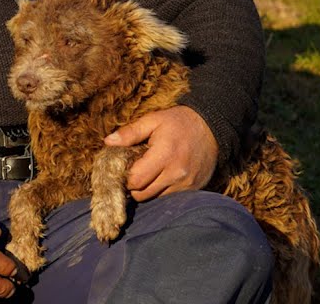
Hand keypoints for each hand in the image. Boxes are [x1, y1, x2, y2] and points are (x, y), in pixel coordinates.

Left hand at [103, 105, 217, 200]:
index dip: (125, 177)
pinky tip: (162, 177)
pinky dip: (162, 191)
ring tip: (149, 174)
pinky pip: (170, 198)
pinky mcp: (194, 189)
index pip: (135, 181)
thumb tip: (108, 142)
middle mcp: (176, 173)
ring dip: (148, 190)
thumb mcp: (153, 120)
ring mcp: (186, 184)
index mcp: (164, 155)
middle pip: (143, 194)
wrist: (212, 127)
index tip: (125, 168)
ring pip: (156, 198)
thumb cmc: (179, 122)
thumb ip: (130, 132)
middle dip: (134, 186)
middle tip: (135, 172)